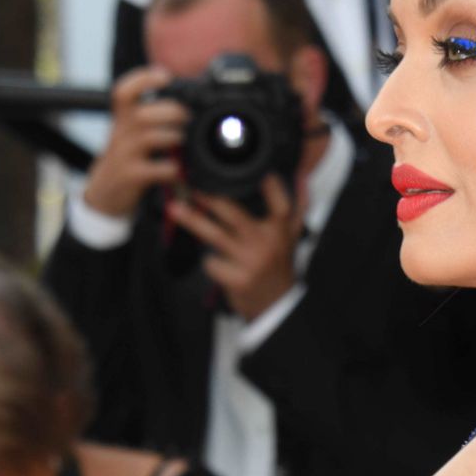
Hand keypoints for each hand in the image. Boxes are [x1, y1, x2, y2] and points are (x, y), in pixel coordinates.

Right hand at [82, 65, 186, 218]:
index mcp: (121, 118)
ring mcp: (124, 155)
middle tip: (187, 117)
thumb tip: (185, 104)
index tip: (165, 76)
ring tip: (183, 141)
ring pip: (150, 138)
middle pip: (142, 114)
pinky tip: (178, 169)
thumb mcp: (130, 132)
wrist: (105, 192)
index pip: (123, 92)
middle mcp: (120, 133)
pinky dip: (171, 168)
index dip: (142, 80)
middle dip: (170, 112)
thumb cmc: (127, 158)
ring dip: (173, 137)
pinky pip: (155, 169)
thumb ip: (150, 116)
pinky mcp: (131, 176)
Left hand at [167, 173, 303, 319]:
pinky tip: (215, 262)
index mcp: (281, 230)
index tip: (252, 170)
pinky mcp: (236, 280)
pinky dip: (208, 260)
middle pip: (233, 214)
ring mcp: (250, 262)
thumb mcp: (294, 235)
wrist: (277, 305)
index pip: (278, 202)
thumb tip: (300, 176)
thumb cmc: (280, 266)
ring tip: (175, 208)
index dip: (268, 184)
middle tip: (190, 185)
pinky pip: (211, 262)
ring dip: (193, 220)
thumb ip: (298, 205)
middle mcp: (267, 243)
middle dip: (209, 198)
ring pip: (215, 235)